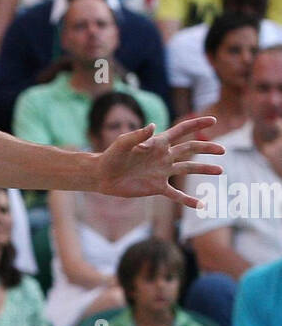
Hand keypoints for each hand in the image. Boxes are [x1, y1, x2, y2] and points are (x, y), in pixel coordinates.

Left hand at [94, 117, 223, 206]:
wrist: (103, 176)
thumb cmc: (111, 156)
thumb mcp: (123, 143)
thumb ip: (138, 135)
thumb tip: (153, 126)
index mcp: (158, 143)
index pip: (182, 131)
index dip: (197, 125)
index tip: (213, 120)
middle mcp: (164, 156)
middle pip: (190, 149)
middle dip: (206, 148)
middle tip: (222, 150)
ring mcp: (162, 172)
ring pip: (188, 169)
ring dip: (204, 170)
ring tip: (220, 171)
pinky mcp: (157, 187)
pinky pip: (176, 195)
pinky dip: (188, 200)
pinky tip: (201, 205)